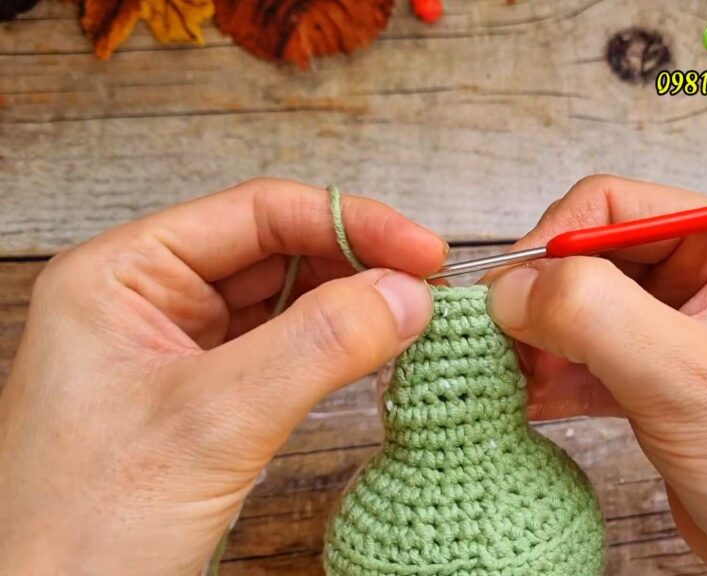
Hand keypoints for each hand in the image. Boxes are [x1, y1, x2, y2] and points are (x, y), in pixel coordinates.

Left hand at [0, 179, 445, 574]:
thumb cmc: (83, 529)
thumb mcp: (212, 421)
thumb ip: (317, 346)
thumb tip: (405, 294)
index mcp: (122, 276)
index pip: (255, 214)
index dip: (347, 223)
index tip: (422, 248)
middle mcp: (149, 302)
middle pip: (275, 251)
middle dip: (354, 262)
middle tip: (426, 285)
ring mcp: (178, 351)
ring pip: (284, 302)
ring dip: (349, 305)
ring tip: (410, 317)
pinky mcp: (205, 399)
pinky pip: (282, 351)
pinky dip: (333, 349)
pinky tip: (373, 352)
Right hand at [486, 175, 706, 574]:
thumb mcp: (686, 378)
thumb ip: (594, 316)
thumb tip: (511, 285)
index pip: (616, 206)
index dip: (553, 240)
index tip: (509, 289)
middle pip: (592, 256)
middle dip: (541, 296)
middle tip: (497, 338)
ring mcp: (681, 329)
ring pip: (583, 308)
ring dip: (540, 339)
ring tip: (508, 374)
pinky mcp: (659, 378)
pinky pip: (588, 356)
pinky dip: (554, 374)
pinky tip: (528, 398)